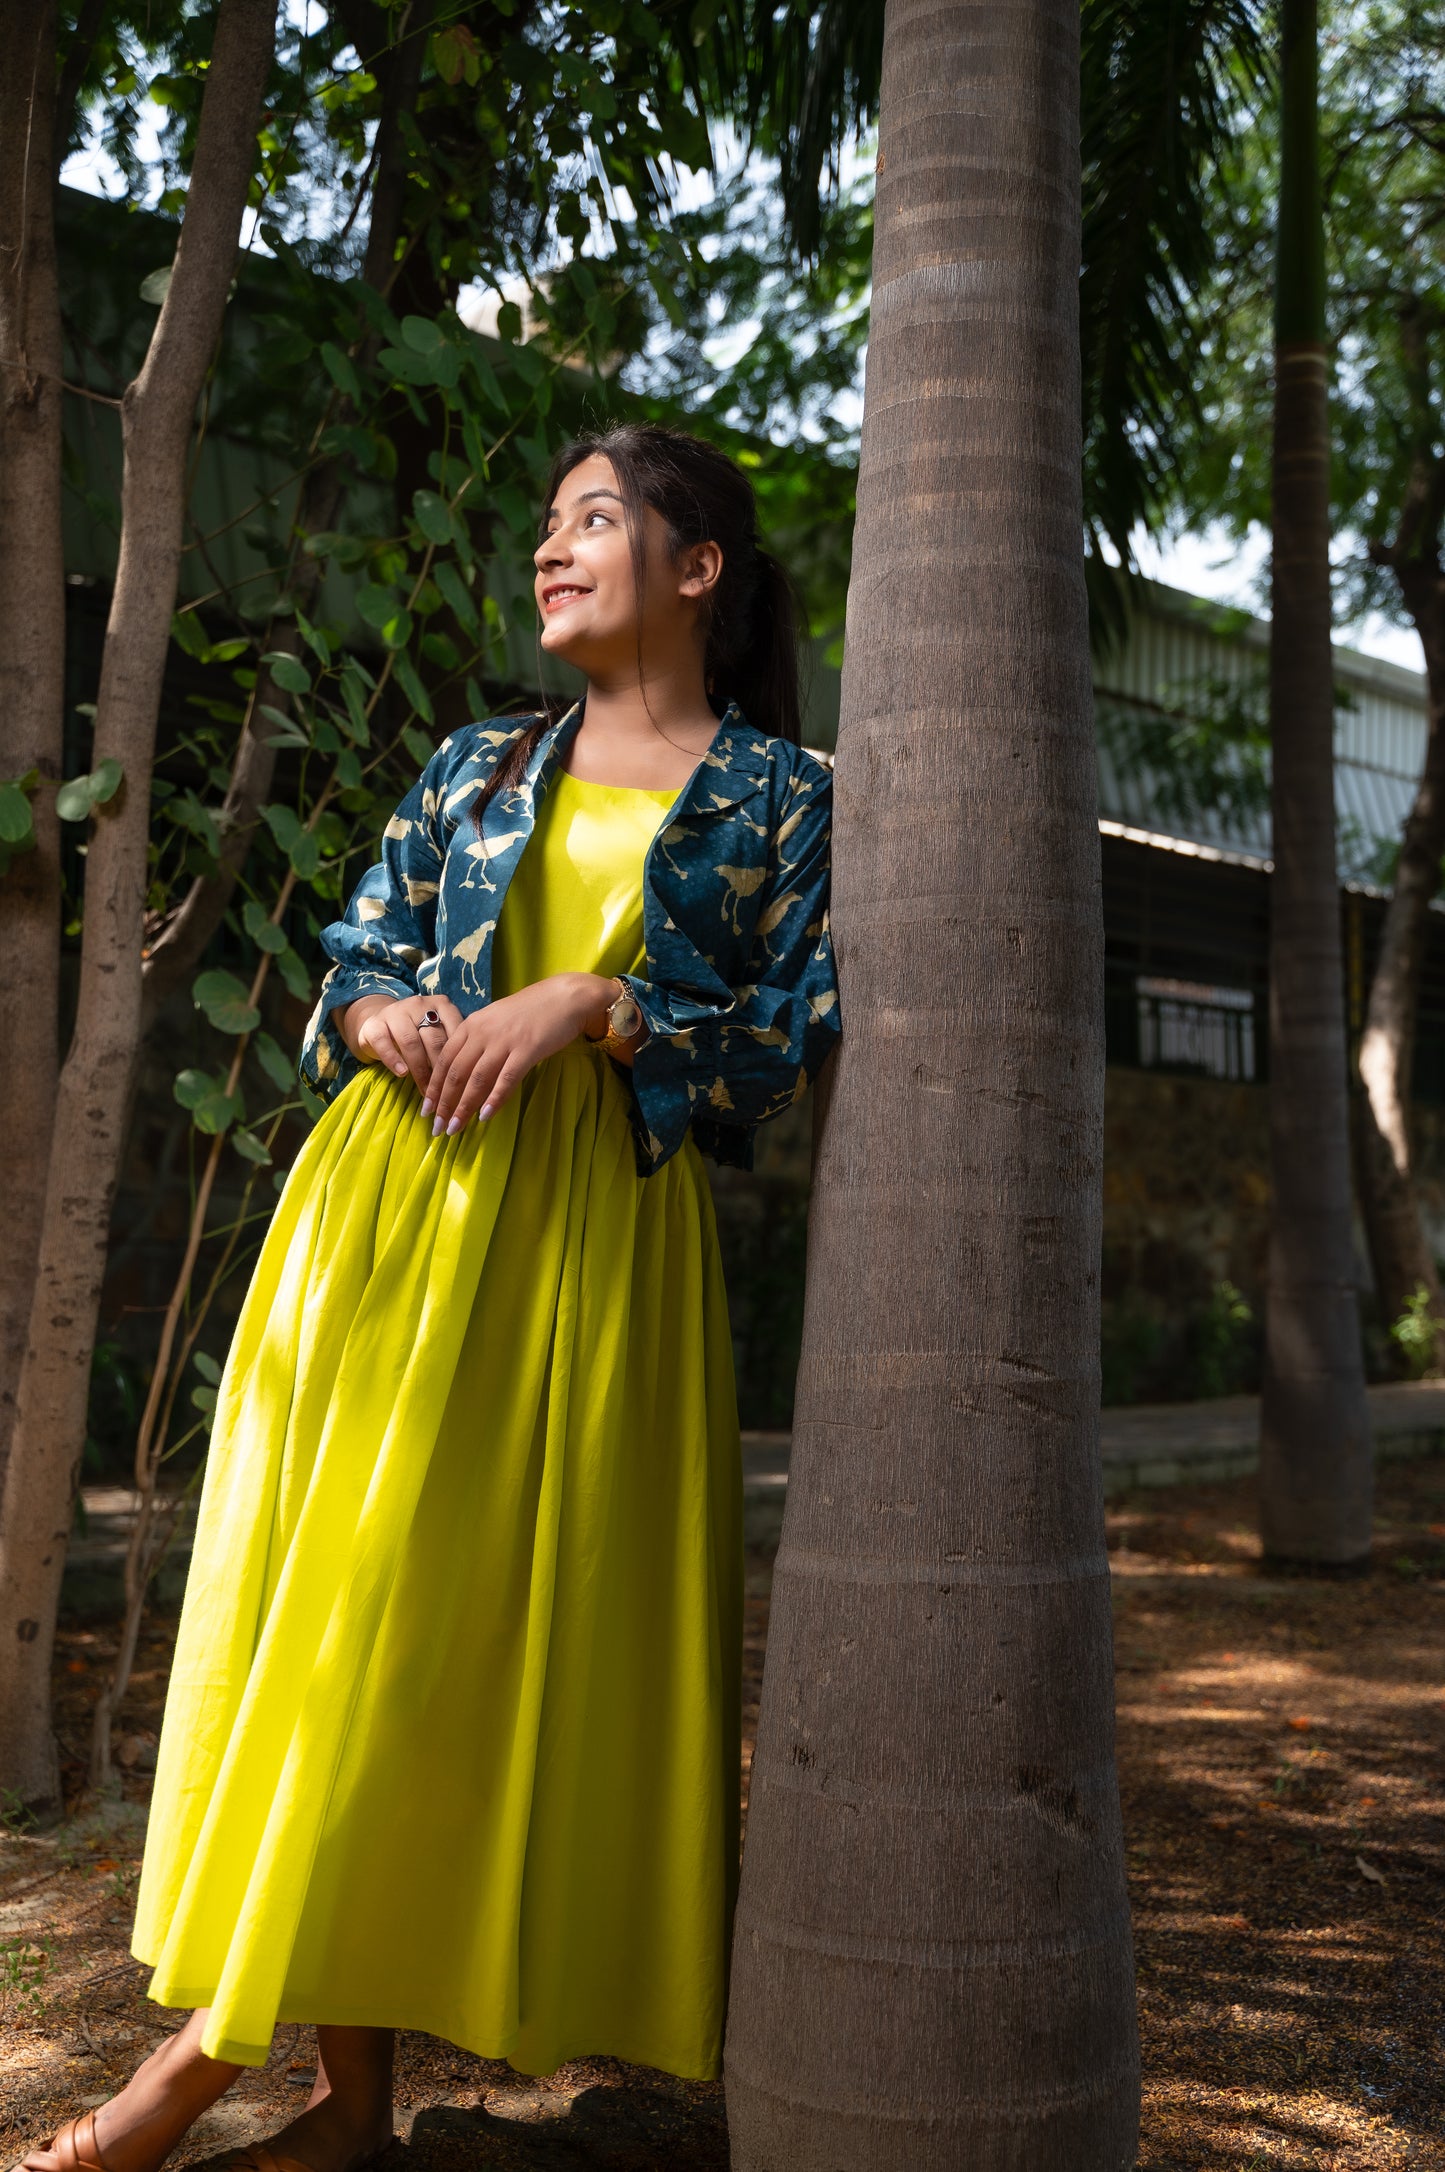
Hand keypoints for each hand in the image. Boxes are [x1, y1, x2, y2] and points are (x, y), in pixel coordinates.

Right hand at [340, 992, 464, 1096]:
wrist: (380, 1023)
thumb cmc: (418, 1034)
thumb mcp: (437, 1034)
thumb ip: (453, 1048)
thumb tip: (472, 1079)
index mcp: (441, 1005)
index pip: (456, 1031)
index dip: (460, 1059)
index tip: (465, 1084)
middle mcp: (419, 1004)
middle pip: (434, 1039)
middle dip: (442, 1070)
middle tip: (447, 1095)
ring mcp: (396, 1012)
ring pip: (411, 1041)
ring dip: (420, 1070)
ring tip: (426, 1092)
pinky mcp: (374, 1024)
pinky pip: (383, 1042)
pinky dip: (393, 1059)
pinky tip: (402, 1074)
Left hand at [424, 972, 611, 1133]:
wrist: (565, 997)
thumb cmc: (531, 1010)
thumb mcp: (495, 1021)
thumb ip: (479, 1042)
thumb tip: (465, 1071)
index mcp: (472, 1025)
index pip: (444, 1060)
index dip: (433, 1087)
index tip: (426, 1110)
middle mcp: (482, 1033)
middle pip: (456, 1073)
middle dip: (443, 1103)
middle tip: (437, 1128)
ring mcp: (504, 1041)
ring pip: (476, 1079)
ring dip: (463, 1107)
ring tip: (455, 1128)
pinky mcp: (527, 1050)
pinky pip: (506, 1079)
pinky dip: (494, 1099)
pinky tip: (485, 1116)